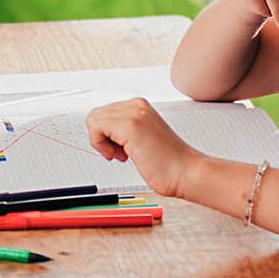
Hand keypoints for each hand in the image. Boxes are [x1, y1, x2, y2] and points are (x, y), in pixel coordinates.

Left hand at [85, 99, 202, 197]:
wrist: (185, 172)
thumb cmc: (167, 161)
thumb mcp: (141, 137)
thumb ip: (124, 130)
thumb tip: (100, 131)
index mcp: (139, 106)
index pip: (104, 113)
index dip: (107, 134)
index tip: (121, 148)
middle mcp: (136, 105)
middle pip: (96, 115)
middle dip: (102, 137)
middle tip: (120, 152)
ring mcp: (133, 113)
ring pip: (93, 120)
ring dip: (102, 142)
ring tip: (122, 154)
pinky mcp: (129, 125)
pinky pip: (95, 128)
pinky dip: (101, 145)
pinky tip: (121, 156)